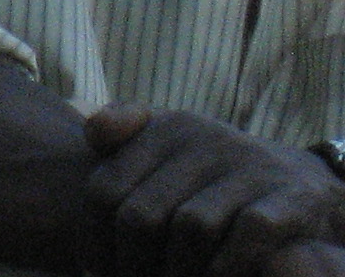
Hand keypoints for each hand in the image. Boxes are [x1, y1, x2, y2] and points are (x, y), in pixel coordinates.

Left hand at [85, 106, 344, 276]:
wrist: (300, 180)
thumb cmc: (213, 174)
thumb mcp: (168, 146)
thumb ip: (122, 136)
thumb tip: (94, 135)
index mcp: (163, 130)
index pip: (104, 188)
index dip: (95, 238)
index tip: (96, 268)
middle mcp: (204, 140)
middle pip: (143, 214)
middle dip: (132, 262)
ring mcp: (250, 166)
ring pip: (192, 227)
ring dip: (177, 270)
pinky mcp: (290, 195)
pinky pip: (249, 233)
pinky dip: (228, 265)